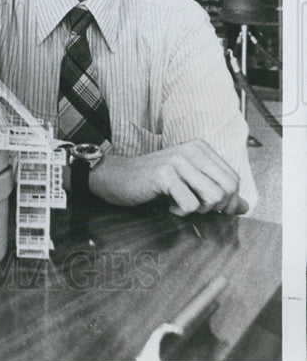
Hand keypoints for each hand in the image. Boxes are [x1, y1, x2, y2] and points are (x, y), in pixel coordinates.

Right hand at [88, 139, 247, 215]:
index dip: (229, 201)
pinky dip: (181, 211)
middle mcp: (192, 150)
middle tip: (196, 208)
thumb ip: (216, 192)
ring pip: (213, 196)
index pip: (234, 179)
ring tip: (182, 204)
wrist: (115, 176)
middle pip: (228, 188)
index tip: (212, 209)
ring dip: (199, 209)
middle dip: (217, 207)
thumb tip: (244, 207)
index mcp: (200, 148)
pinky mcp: (165, 174)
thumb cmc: (151, 181)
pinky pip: (190, 203)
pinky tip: (168, 204)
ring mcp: (178, 160)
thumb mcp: (188, 183)